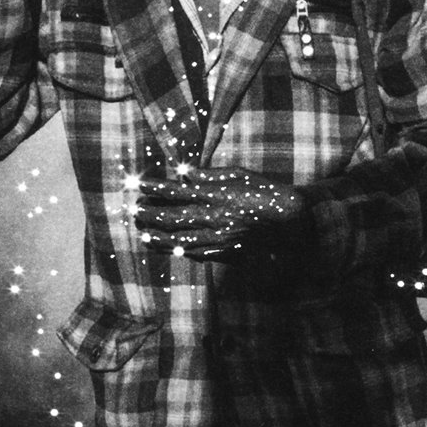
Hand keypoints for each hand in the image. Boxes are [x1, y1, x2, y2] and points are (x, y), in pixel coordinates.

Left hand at [136, 167, 305, 261]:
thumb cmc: (268, 193)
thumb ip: (211, 175)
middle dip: (150, 215)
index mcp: (217, 196)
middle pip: (173, 219)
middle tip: (135, 211)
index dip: (156, 189)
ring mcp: (218, 239)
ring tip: (142, 234)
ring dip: (158, 237)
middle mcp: (214, 219)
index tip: (140, 185)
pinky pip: (195, 253)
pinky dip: (178, 250)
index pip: (177, 191)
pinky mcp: (225, 253)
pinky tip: (167, 247)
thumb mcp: (241, 174)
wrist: (291, 225)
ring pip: (180, 240)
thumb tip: (186, 173)